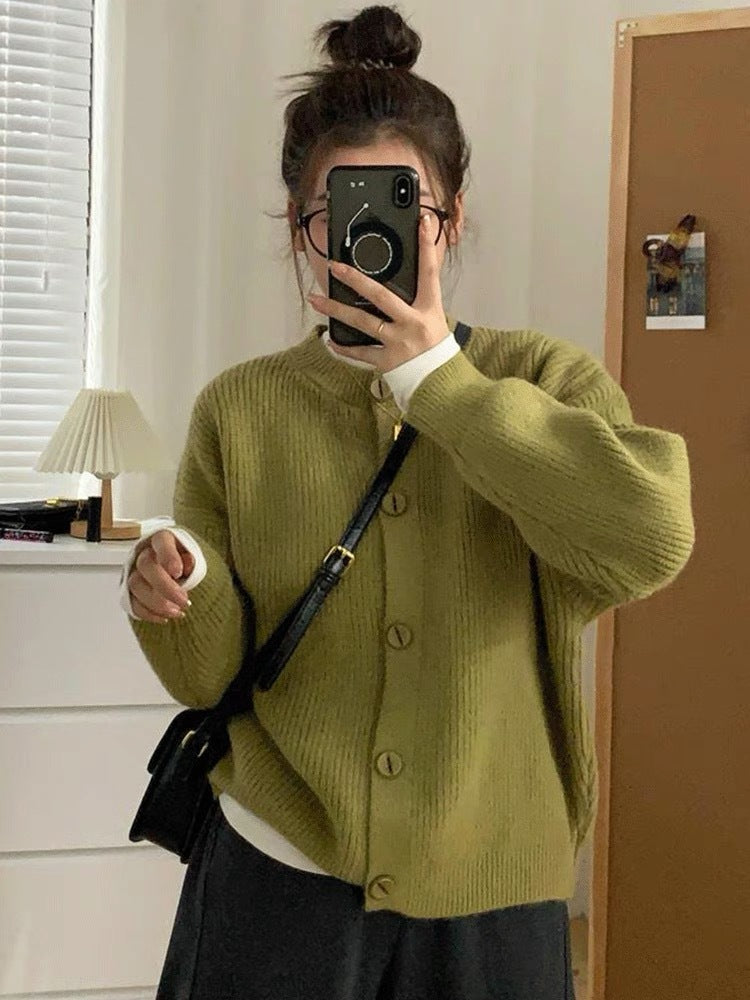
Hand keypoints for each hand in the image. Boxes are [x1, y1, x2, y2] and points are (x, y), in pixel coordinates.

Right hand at [127, 530, 193, 623]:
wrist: (180, 572)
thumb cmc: (188, 562)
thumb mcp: (197, 557)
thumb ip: (194, 560)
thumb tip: (189, 564)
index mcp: (163, 539)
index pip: (161, 541)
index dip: (168, 557)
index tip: (178, 572)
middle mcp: (145, 553)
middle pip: (146, 565)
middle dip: (165, 587)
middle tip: (184, 601)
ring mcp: (135, 572)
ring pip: (136, 586)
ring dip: (157, 603)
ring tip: (177, 611)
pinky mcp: (131, 591)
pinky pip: (132, 603)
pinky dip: (148, 613)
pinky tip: (165, 617)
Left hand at [307, 211, 450, 372]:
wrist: (441, 382)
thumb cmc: (435, 348)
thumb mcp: (434, 319)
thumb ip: (418, 301)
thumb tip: (396, 282)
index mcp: (429, 309)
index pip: (429, 272)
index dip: (427, 246)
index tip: (423, 222)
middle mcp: (412, 323)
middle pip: (380, 295)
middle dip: (356, 279)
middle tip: (336, 266)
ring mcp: (398, 342)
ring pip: (362, 322)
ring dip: (336, 310)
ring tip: (316, 300)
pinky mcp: (386, 360)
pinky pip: (360, 351)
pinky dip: (344, 346)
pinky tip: (330, 339)